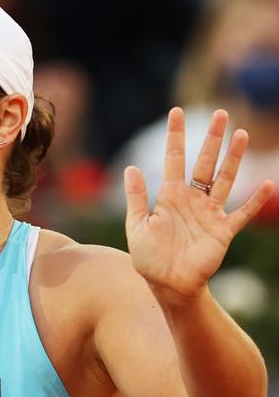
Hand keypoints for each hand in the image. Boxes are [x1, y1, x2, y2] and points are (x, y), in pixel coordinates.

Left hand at [124, 108, 274, 299]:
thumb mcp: (136, 226)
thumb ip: (136, 198)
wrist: (167, 284)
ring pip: (224, 180)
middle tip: (220, 114)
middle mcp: (192, 200)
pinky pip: (242, 213)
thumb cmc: (149, 257)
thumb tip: (131, 167)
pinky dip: (255, 201)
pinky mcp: (223, 231)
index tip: (176, 112)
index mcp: (169, 196)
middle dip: (211, 139)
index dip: (175, 136)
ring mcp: (210, 214)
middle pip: (204, 163)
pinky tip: (266, 184)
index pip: (174, 159)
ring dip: (233, 159)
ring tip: (241, 134)